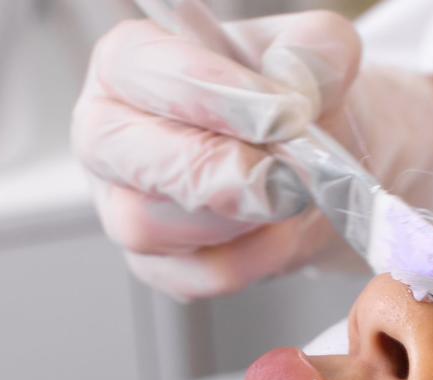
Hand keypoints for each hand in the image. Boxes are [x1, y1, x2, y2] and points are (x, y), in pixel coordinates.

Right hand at [72, 11, 432, 300]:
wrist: (321, 165)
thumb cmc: (294, 101)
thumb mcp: (318, 51)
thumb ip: (311, 53)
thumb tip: (293, 89)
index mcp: (131, 63)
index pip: (142, 71)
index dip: (212, 94)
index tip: (278, 114)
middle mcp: (111, 134)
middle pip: (122, 153)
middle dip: (211, 168)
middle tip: (278, 175)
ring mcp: (123, 204)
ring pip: (148, 224)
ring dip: (233, 218)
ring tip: (290, 197)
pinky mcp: (157, 265)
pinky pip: (190, 276)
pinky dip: (248, 262)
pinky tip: (280, 234)